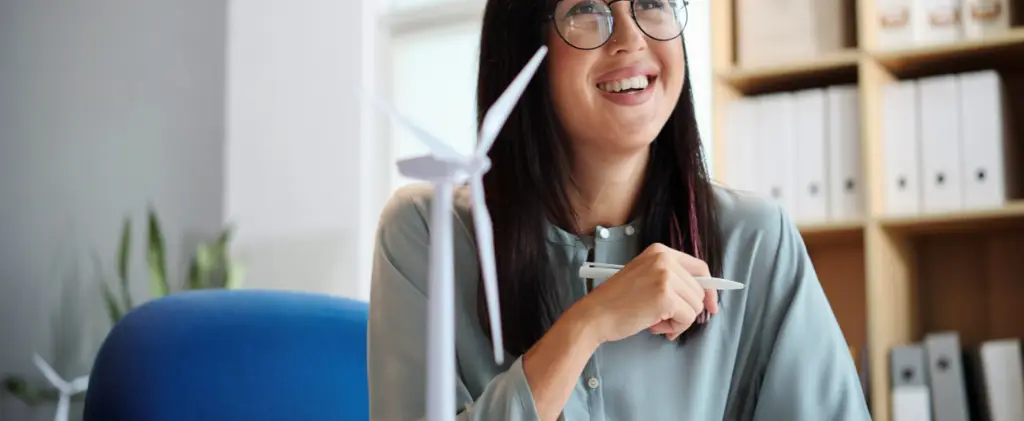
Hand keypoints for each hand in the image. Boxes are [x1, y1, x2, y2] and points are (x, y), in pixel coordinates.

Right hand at [574, 243, 719, 342]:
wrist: (595, 315)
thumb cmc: (617, 302)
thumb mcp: (646, 278)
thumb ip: (672, 281)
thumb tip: (704, 298)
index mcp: (660, 252)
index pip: (699, 267)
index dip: (709, 289)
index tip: (711, 305)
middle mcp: (664, 260)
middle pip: (700, 290)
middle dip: (686, 310)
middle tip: (663, 319)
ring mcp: (665, 277)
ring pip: (696, 306)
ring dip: (679, 321)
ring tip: (656, 322)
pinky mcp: (665, 297)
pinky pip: (688, 318)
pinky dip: (676, 328)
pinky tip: (655, 326)